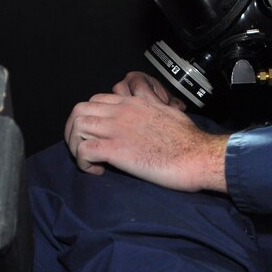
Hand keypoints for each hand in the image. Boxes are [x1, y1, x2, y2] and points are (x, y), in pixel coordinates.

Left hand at [63, 77, 227, 192]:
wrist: (197, 155)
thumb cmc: (189, 139)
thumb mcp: (168, 113)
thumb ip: (152, 109)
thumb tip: (151, 114)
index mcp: (133, 103)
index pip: (96, 100)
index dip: (90, 117)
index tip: (97, 134)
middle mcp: (121, 112)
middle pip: (79, 110)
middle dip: (74, 130)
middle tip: (82, 148)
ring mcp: (117, 129)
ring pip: (76, 127)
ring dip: (74, 145)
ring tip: (87, 161)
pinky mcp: (116, 150)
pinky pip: (83, 151)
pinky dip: (83, 162)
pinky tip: (96, 170)